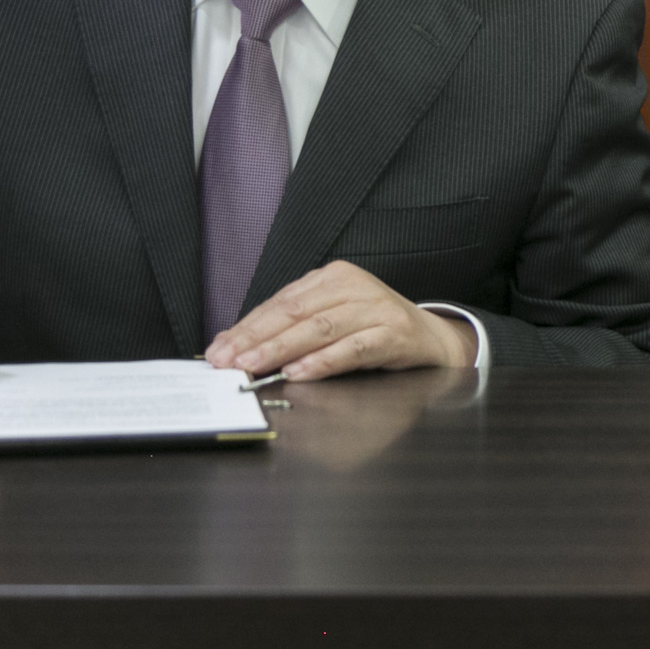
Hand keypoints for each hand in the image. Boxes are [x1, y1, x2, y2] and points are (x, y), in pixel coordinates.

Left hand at [205, 260, 476, 381]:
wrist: (429, 336)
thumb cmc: (372, 328)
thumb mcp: (330, 318)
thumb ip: (287, 327)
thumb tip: (232, 344)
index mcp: (333, 276)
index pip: (281, 302)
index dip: (247, 327)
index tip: (219, 350)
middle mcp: (354, 286)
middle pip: (296, 313)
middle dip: (257, 339)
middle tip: (229, 361)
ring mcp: (376, 308)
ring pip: (320, 329)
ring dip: (283, 349)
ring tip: (254, 367)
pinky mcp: (393, 333)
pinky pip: (353, 348)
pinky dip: (323, 361)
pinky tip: (300, 372)